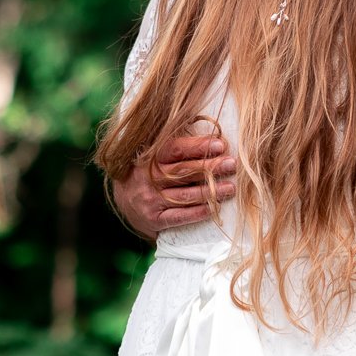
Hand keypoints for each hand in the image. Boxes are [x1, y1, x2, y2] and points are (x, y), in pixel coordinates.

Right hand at [110, 135, 235, 239]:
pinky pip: (179, 216)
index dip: (198, 146)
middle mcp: (146, 178)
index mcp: (148, 158)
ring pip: (185, 195)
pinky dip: (198, 212)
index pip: (175, 149)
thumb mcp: (153, 156)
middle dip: (210, 167)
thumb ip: (175, 148)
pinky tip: (213, 207)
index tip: (220, 145)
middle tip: (231, 164)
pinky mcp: (154, 219)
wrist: (124, 203)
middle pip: (183, 171)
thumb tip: (212, 136)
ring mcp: (149, 200)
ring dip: (210, 191)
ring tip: (230, 188)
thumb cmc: (147, 174)